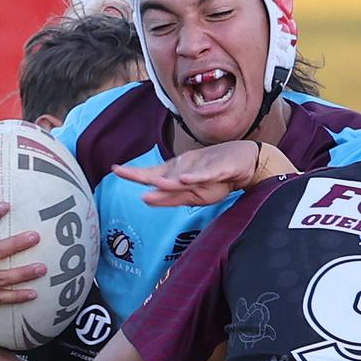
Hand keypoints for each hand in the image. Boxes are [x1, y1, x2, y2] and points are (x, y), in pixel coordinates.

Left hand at [113, 141, 260, 207]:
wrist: (245, 163)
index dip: (134, 174)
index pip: (152, 176)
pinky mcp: (219, 170)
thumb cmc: (216, 177)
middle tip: (120, 171)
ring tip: (153, 186)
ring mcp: (201, 169)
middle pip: (160, 174)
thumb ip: (171, 197)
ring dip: (167, 182)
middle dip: (141, 174)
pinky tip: (184, 180)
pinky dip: (195, 177)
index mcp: (176, 174)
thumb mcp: (193, 193)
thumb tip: (147, 197)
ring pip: (181, 177)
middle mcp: (185, 169)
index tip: (115, 169)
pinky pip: (206, 175)